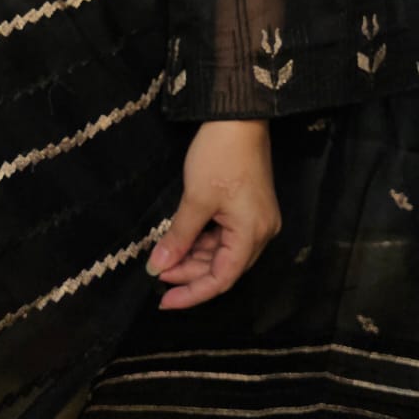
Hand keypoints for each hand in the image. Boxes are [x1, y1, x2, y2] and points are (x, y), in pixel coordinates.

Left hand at [146, 119, 280, 308]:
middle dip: (189, 274)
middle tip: (157, 274)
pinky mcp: (248, 207)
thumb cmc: (220, 156)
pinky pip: (225, 235)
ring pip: (222, 252)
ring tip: (163, 259)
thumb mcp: (195, 199)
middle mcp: (261, 232)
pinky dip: (202, 241)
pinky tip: (180, 241)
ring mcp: (256, 219)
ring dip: (193, 257)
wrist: (238, 117)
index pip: (222, 279)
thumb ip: (178, 237)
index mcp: (253, 234)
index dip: (192, 293)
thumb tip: (158, 268)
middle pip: (223, 267)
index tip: (164, 301)